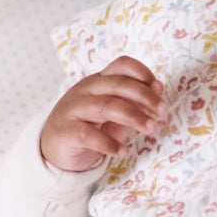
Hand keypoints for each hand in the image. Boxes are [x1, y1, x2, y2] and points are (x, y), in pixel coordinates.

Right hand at [39, 57, 163, 171]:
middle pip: (118, 85)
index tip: (159, 89)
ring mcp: (73, 109)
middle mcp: (85, 90)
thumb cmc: (89, 128)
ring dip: (133, 117)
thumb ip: (134, 103)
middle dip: (145, 97)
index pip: (121, 65)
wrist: (53, 149)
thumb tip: (159, 89)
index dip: (142, 72)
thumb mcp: (114, 114)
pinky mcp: (65, 131)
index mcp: (99, 81)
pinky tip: (122, 151)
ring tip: (151, 129)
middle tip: (163, 112)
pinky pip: (88, 135)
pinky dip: (108, 144)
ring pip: (106, 107)